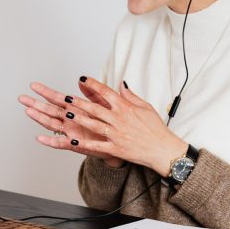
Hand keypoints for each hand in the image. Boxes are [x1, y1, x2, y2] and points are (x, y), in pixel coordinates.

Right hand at [19, 81, 122, 167]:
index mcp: (76, 109)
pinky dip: (50, 141)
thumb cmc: (109, 124)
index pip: (58, 98)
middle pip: (49, 110)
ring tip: (28, 111)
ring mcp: (71, 132)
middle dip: (35, 104)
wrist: (119, 143)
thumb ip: (93, 92)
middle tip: (22, 98)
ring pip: (51, 124)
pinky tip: (39, 138)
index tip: (34, 85)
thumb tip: (82, 79)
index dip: (46, 92)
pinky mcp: (75, 144)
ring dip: (39, 118)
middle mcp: (70, 120)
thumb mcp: (102, 104)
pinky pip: (60, 143)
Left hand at [64, 77, 187, 176]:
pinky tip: (73, 140)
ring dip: (80, 119)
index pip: (106, 92)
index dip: (93, 84)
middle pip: (96, 108)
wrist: (163, 149)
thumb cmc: (155, 128)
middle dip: (79, 102)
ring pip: (94, 125)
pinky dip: (85, 144)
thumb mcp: (145, 107)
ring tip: (67, 114)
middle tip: (66, 97)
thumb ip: (130, 96)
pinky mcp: (116, 148)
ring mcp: (117, 134)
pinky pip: (97, 146)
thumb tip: (121, 84)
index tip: (82, 79)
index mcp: (126, 108)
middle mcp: (119, 120)